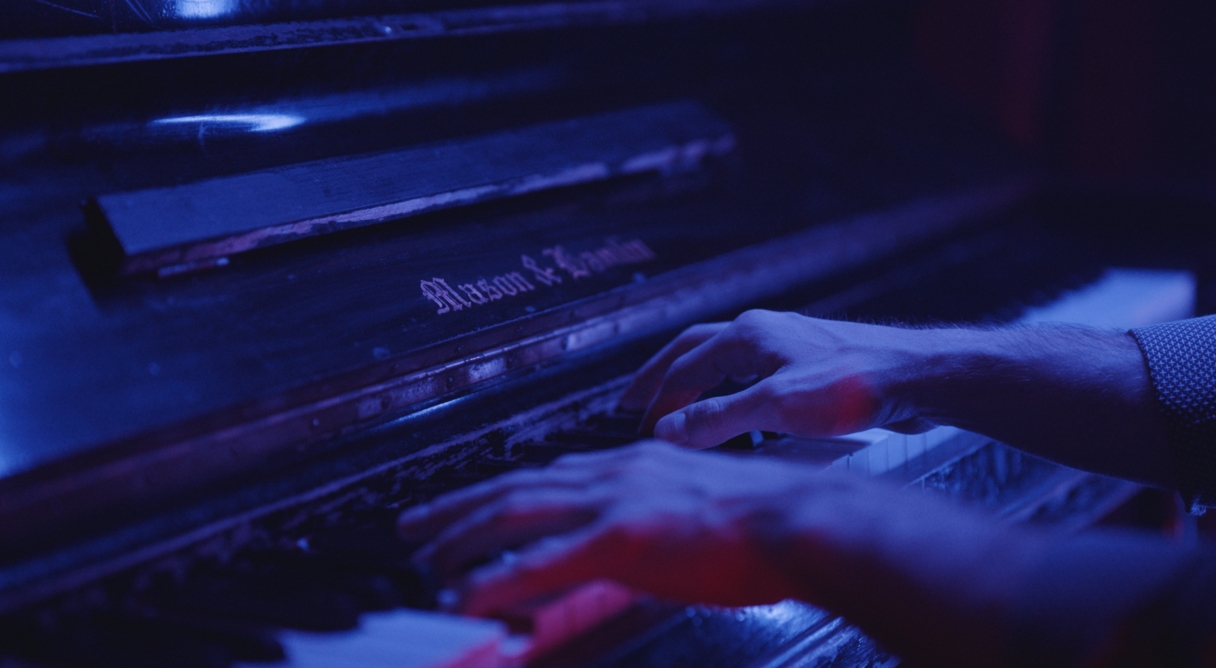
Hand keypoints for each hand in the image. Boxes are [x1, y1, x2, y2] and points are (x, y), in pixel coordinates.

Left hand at [396, 441, 880, 614]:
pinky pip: (540, 561)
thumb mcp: (698, 512)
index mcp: (634, 465)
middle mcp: (614, 473)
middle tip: (412, 528)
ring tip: (426, 564)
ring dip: (460, 539)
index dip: (495, 492)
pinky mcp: (621, 538)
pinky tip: (466, 595)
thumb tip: (632, 546)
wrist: (803, 520)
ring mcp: (614, 501)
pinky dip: (495, 577)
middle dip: (456, 508)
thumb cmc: (769, 525)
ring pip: (513, 515)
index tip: (462, 506)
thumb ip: (656, 523)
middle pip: (514, 488)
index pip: (547, 476)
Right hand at [619, 310, 937, 448]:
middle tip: (631, 401)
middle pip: (694, 350)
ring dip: (694, 382)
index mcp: (749, 335)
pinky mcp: (812, 366)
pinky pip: (753, 374)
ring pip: (724, 360)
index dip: (656, 401)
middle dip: (660, 377)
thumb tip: (670, 430)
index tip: (639, 430)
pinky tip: (738, 412)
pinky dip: (729, 391)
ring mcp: (789, 346)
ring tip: (676, 407)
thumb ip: (719, 418)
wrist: (919, 378)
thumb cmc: (860, 384)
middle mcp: (765, 332)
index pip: (683, 367)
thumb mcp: (779, 407)